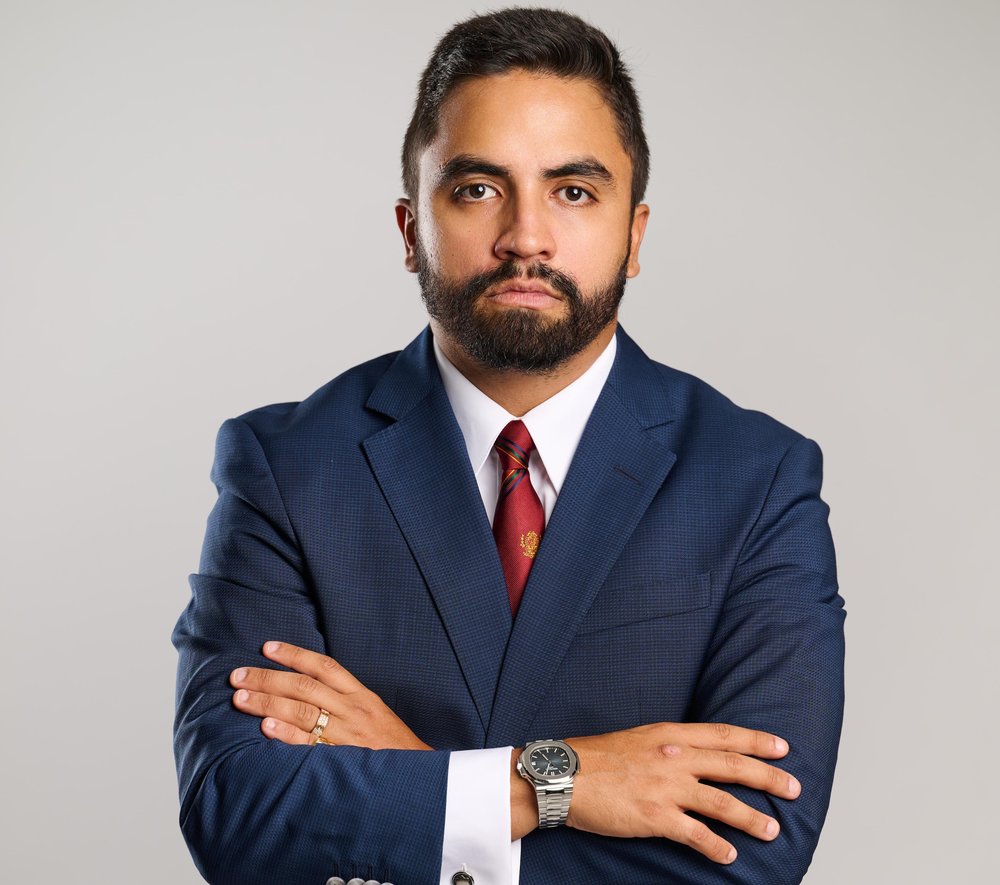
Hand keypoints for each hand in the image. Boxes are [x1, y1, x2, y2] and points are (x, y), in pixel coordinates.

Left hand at [230, 641, 432, 750]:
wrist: (417, 778)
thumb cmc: (392, 747)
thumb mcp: (374, 713)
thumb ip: (345, 700)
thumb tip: (307, 690)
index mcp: (361, 695)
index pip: (324, 665)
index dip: (294, 654)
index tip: (266, 648)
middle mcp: (352, 710)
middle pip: (304, 686)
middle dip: (268, 678)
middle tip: (238, 675)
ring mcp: (346, 734)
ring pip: (302, 710)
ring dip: (267, 703)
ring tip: (240, 697)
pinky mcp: (341, 759)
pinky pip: (309, 744)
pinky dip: (286, 734)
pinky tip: (266, 727)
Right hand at [514, 722, 798, 862]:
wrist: (565, 776)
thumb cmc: (597, 758)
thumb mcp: (639, 738)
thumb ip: (670, 745)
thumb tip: (695, 756)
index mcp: (670, 735)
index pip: (723, 735)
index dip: (756, 740)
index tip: (782, 747)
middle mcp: (674, 758)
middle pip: (733, 766)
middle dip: (768, 777)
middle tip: (794, 788)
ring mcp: (666, 788)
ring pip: (723, 803)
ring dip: (752, 818)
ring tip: (772, 829)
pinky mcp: (655, 817)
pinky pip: (696, 835)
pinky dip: (717, 847)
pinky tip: (729, 856)